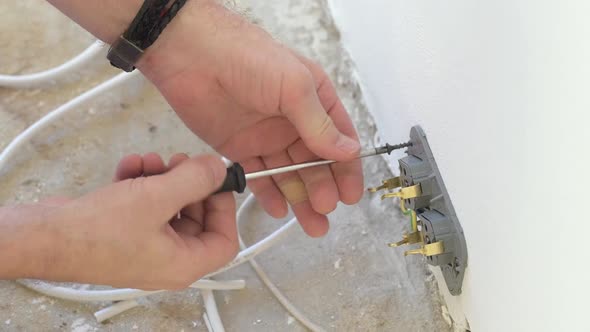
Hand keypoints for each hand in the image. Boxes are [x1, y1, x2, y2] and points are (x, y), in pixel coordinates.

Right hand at [15, 153, 237, 289]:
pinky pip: (145, 205)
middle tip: (179, 162)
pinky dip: (140, 183)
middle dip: (189, 185)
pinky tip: (129, 166)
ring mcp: (145, 245)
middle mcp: (167, 259)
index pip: (224, 241)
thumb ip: (195, 180)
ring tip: (148, 161)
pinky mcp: (124, 232)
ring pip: (169, 206)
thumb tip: (219, 168)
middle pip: (197, 218)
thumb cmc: (99, 231)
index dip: (224, 208)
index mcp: (183, 263)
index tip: (215, 180)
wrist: (45, 236)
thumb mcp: (157, 198)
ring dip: (162, 178)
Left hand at [137, 1, 363, 236]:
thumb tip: (346, 150)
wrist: (192, 55)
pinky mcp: (239, 147)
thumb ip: (319, 123)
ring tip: (311, 222)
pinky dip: (269, 193)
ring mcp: (266, 135)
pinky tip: (279, 209)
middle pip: (315, 163)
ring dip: (301, 198)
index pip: (339, 139)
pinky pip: (259, 176)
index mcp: (313, 100)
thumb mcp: (293, 86)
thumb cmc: (245, 55)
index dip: (346, 168)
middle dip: (323, 188)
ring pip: (289, 174)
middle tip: (326, 210)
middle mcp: (292, 120)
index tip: (350, 194)